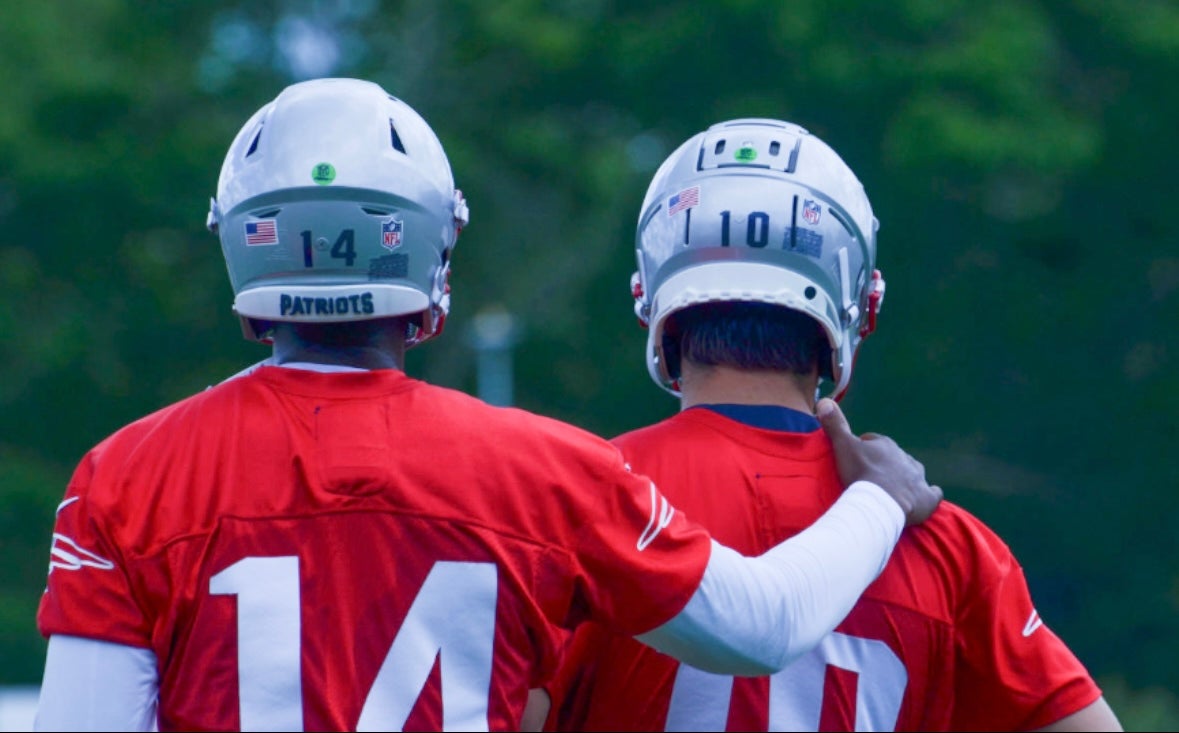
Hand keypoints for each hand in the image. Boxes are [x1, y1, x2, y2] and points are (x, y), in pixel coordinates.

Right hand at [816, 398, 941, 525]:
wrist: (882, 502)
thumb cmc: (861, 473)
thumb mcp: (843, 446)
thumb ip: (835, 425)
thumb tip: (825, 401)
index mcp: (885, 445)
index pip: (874, 441)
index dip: (864, 449)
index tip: (855, 459)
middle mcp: (905, 458)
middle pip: (893, 457)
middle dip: (884, 464)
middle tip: (870, 477)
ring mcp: (918, 478)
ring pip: (913, 472)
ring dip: (904, 477)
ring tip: (892, 488)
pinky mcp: (927, 498)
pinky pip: (932, 493)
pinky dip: (929, 494)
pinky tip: (924, 498)